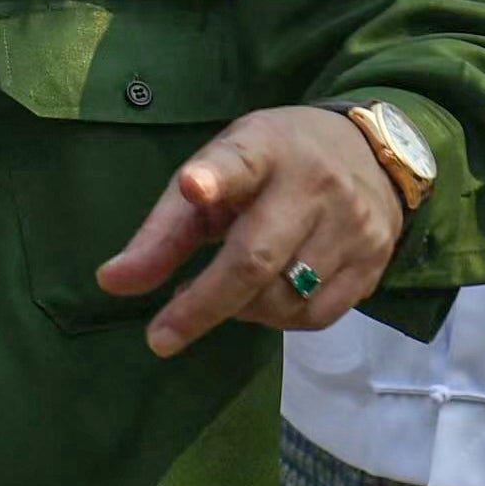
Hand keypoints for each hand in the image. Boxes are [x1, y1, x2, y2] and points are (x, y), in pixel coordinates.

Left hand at [97, 108, 399, 355]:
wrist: (371, 154)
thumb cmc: (272, 165)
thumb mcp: (215, 174)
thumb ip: (164, 230)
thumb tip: (111, 284)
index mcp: (266, 148)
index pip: (240, 161)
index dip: (215, 178)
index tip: (192, 186)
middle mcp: (315, 185)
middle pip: (256, 258)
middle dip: (204, 304)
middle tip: (161, 336)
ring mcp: (352, 226)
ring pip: (284, 298)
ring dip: (239, 311)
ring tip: (221, 294)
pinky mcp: (373, 263)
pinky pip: (315, 316)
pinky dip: (277, 320)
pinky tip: (263, 300)